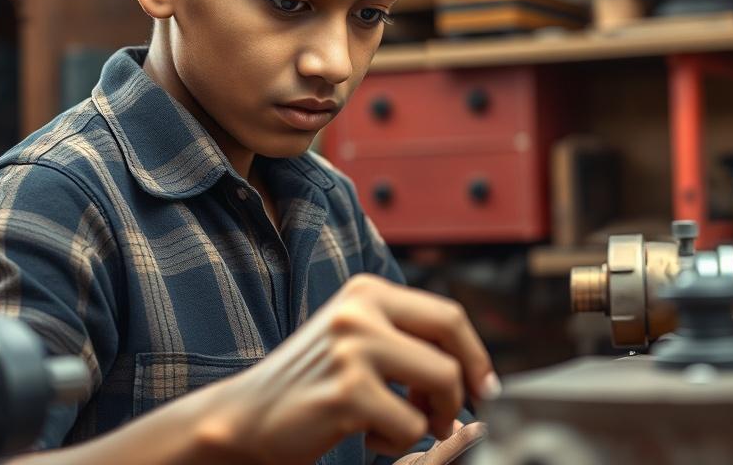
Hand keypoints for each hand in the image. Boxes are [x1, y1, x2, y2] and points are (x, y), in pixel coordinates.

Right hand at [199, 274, 498, 464]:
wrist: (247, 416)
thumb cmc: (313, 383)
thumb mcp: (358, 340)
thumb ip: (409, 341)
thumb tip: (477, 373)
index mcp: (366, 291)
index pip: (448, 316)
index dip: (475, 355)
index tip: (484, 387)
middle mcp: (360, 310)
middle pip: (452, 349)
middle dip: (461, 390)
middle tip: (447, 418)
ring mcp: (353, 348)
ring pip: (442, 384)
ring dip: (429, 420)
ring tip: (395, 425)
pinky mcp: (348, 392)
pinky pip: (411, 427)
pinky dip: (396, 442)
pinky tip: (364, 434)